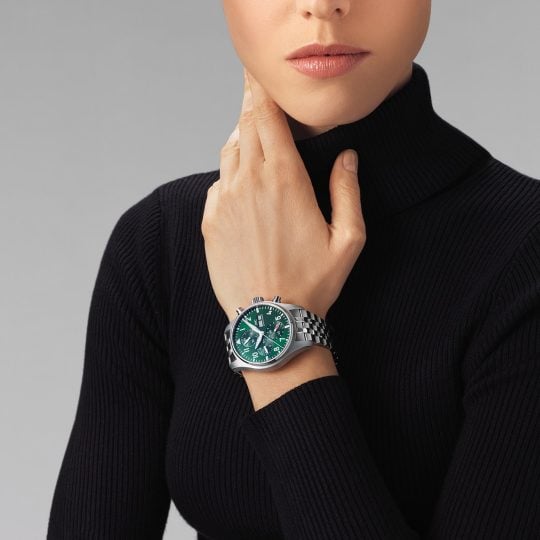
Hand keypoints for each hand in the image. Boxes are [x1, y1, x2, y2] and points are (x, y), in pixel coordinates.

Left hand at [201, 67, 365, 323]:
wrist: (271, 321)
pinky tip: (244, 185)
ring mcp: (224, 201)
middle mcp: (249, 182)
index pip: (268, 116)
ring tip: (258, 144)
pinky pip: (217, 183)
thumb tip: (347, 157)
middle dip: (252, 107)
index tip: (262, 74)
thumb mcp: (348, 239)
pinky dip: (229, 174)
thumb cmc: (313, 283)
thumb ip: (349, 191)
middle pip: (245, 126)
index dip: (264, 90)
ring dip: (242, 141)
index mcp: (285, 179)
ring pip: (229, 152)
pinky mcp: (209, 222)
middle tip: (259, 95)